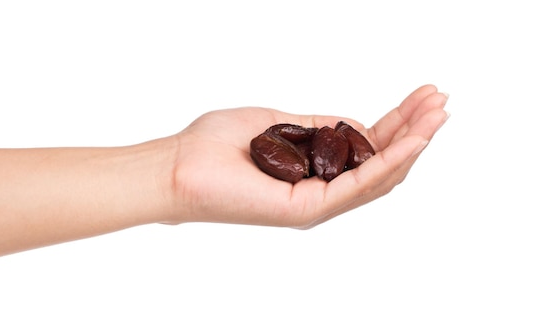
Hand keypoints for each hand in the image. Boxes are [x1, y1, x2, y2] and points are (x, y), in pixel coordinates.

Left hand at [167, 84, 448, 227]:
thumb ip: (319, 126)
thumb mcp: (280, 123)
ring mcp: (314, 203)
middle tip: (442, 102)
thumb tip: (356, 121)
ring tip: (438, 115)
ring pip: (377, 177)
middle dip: (414, 131)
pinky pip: (357, 185)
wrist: (177, 166)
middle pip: (380, 164)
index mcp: (313, 172)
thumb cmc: (216, 146)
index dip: (397, 122)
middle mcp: (319, 192)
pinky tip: (412, 140)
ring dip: (411, 144)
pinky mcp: (305, 209)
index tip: (422, 96)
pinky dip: (388, 161)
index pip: (366, 149)